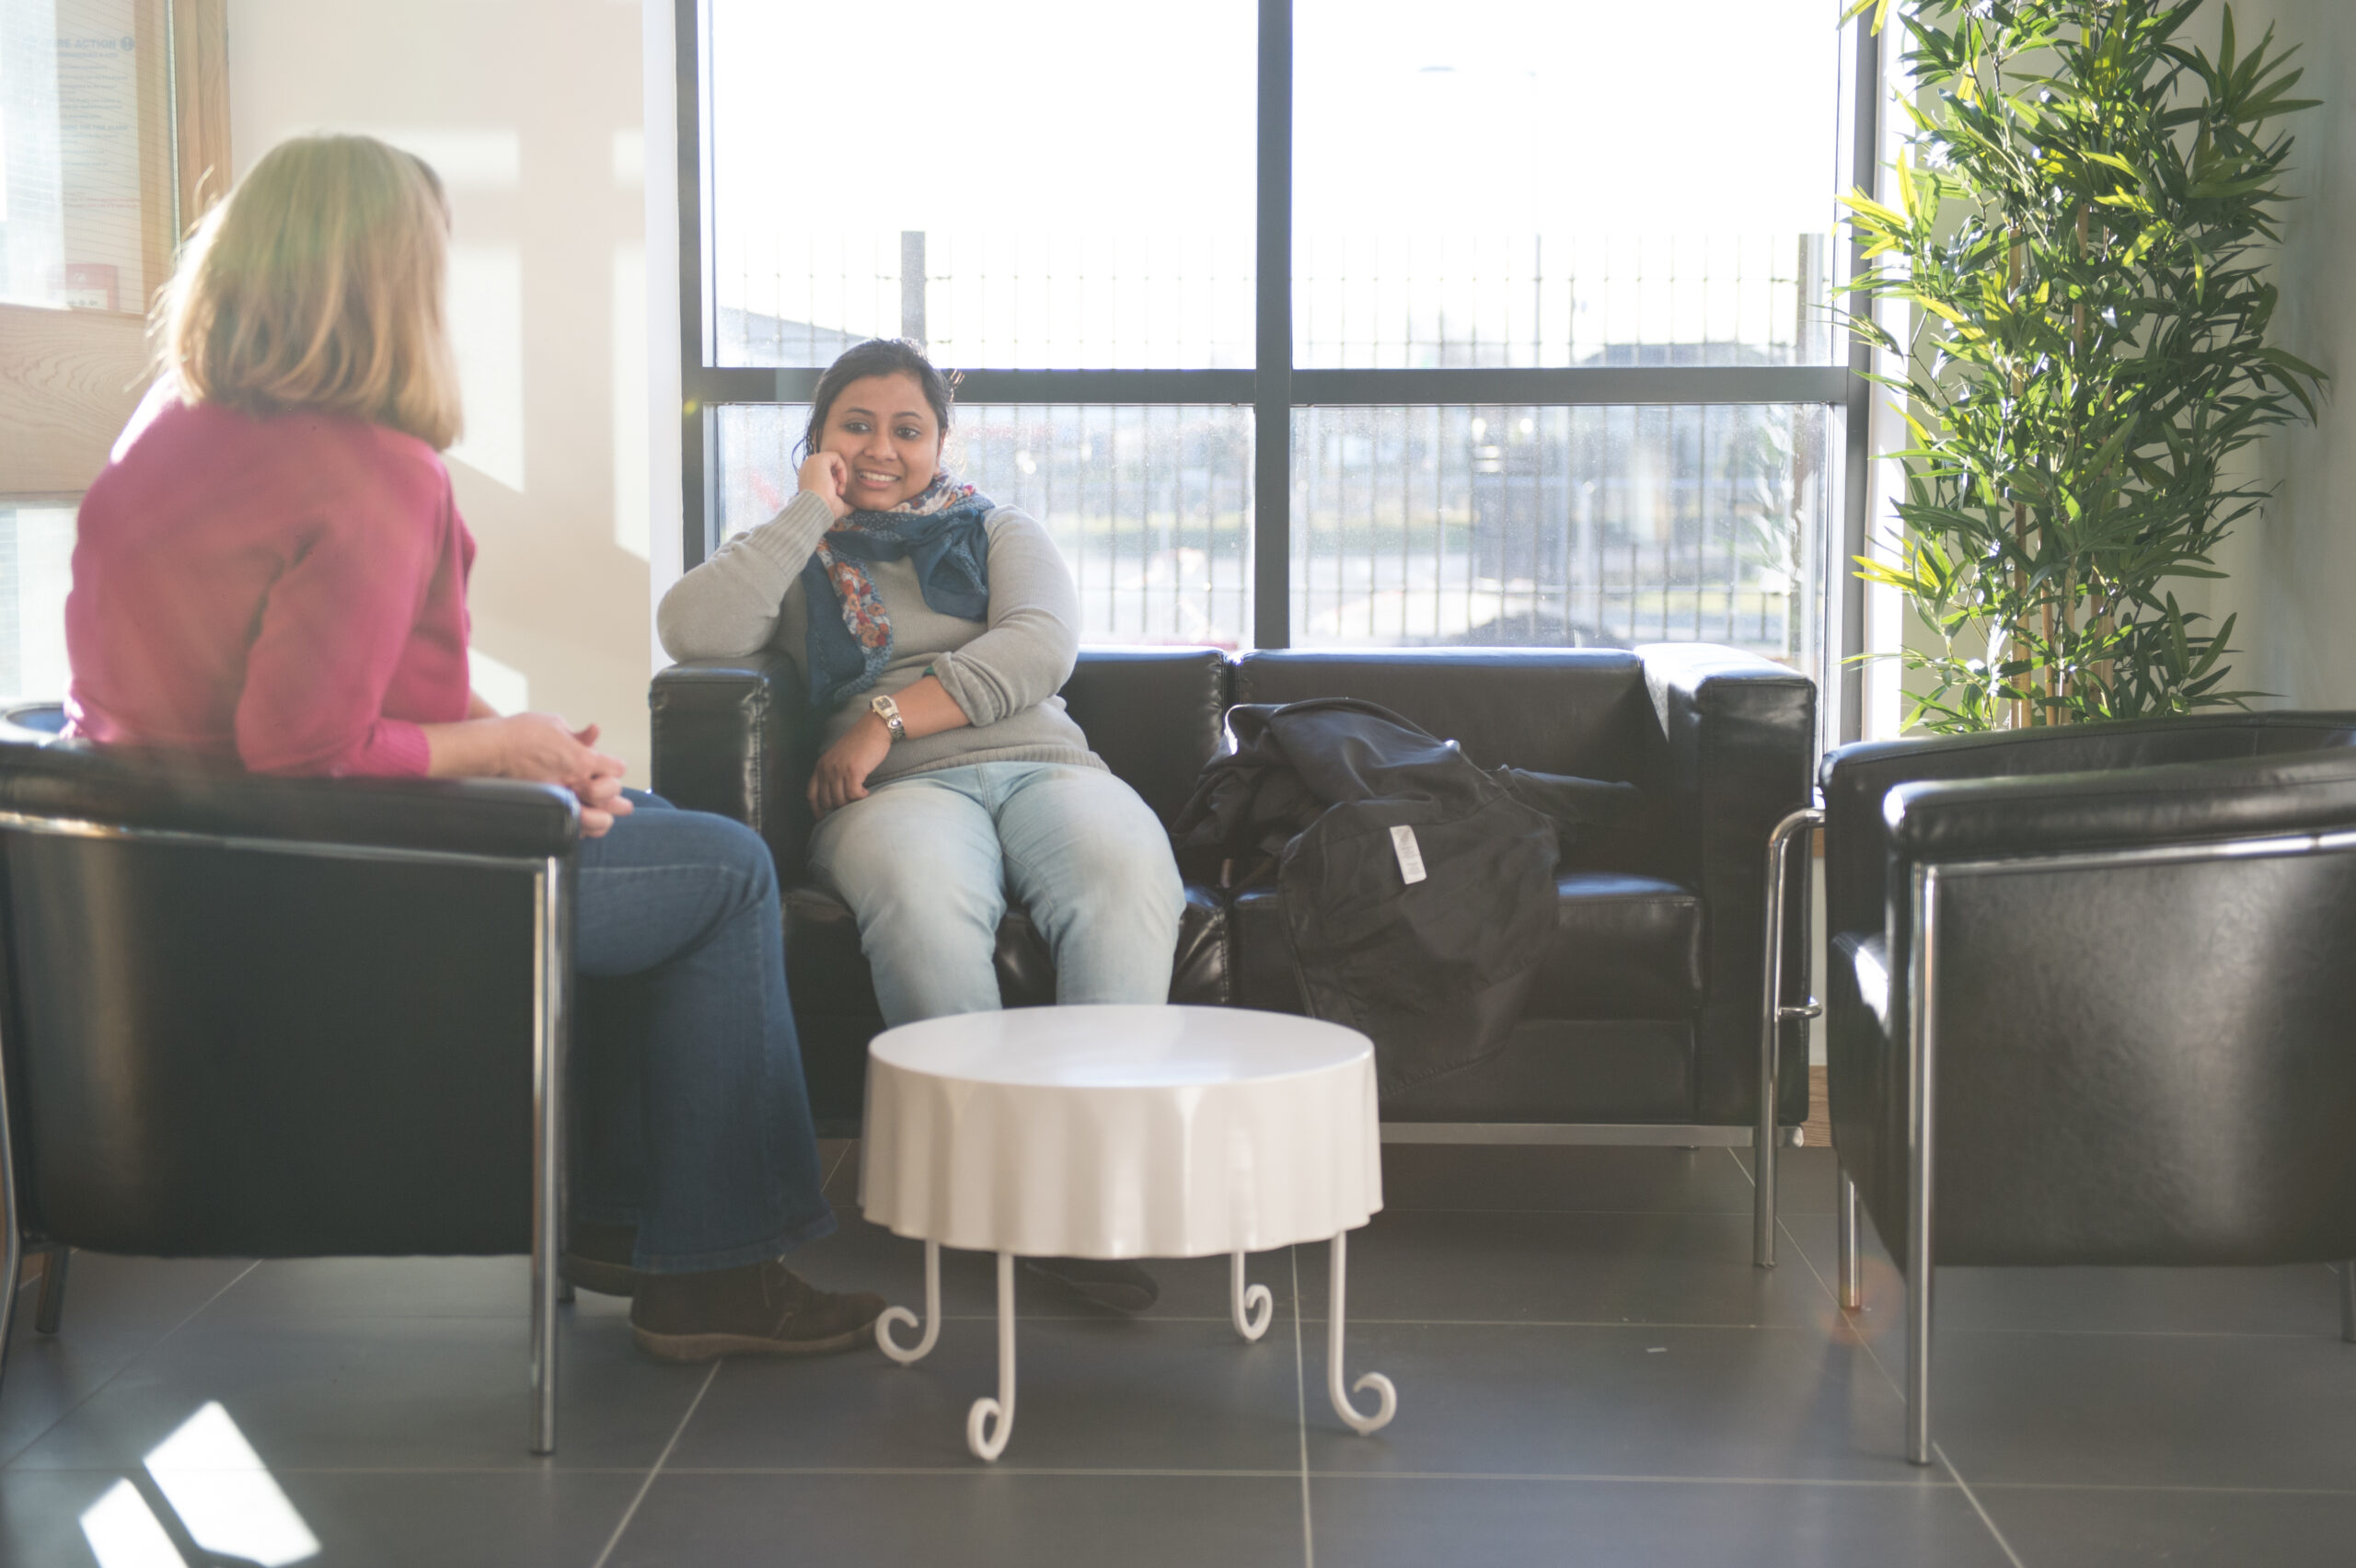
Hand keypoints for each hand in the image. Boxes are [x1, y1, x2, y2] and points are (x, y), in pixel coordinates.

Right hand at [494, 713, 631, 834]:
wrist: (492, 750)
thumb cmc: (522, 733)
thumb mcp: (555, 724)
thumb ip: (579, 735)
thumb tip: (594, 732)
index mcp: (583, 758)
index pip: (617, 769)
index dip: (615, 767)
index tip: (611, 768)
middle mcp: (576, 782)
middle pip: (612, 795)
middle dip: (616, 796)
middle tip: (620, 802)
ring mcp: (562, 799)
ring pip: (598, 820)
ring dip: (604, 817)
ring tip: (606, 818)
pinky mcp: (548, 812)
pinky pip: (573, 829)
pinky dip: (582, 830)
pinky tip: (583, 826)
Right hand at [797, 452, 849, 519]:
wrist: (816, 509)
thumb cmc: (823, 510)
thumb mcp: (833, 505)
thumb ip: (842, 502)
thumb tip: (853, 506)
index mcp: (808, 478)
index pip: (826, 474)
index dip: (834, 483)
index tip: (835, 495)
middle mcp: (807, 469)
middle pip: (830, 467)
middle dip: (838, 479)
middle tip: (838, 492)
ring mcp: (811, 462)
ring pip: (834, 461)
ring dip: (841, 474)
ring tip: (839, 489)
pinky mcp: (818, 459)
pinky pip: (836, 457)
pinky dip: (842, 469)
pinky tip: (841, 481)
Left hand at [807, 712, 891, 818]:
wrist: (874, 728)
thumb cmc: (861, 744)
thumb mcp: (839, 757)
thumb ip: (833, 773)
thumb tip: (835, 797)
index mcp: (821, 766)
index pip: (811, 795)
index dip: (816, 810)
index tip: (824, 818)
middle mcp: (826, 768)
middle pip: (827, 801)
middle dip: (839, 808)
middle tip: (852, 805)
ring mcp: (838, 770)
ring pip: (841, 800)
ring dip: (852, 803)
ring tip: (861, 797)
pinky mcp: (853, 771)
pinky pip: (854, 795)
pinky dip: (861, 797)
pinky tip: (867, 793)